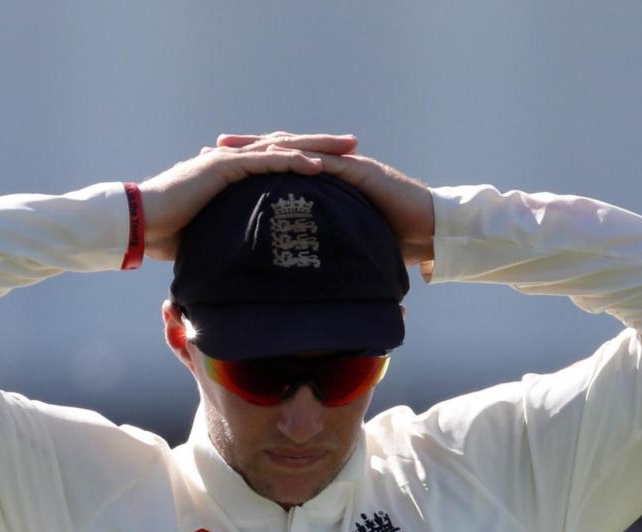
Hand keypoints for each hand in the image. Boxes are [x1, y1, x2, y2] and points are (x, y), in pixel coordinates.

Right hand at [140, 132, 358, 259]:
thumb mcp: (210, 235)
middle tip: (355, 144)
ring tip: (349, 149)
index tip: (339, 166)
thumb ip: (230, 236)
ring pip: (283, 148)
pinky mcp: (223, 166)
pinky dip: (294, 162)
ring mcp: (228, 160)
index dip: (308, 161)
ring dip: (317, 148)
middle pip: (287, 147)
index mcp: (232, 173)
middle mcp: (233, 160)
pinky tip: (319, 166)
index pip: (278, 162)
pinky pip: (266, 161)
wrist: (137, 222)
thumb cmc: (166, 234)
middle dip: (323, 145)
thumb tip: (245, 262)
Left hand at [217, 133, 434, 264]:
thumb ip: (319, 250)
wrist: (430, 231)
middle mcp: (331, 167)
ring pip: (298, 149)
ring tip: (234, 147)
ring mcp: (346, 166)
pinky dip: (300, 158)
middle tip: (211, 147)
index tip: (215, 168)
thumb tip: (291, 275)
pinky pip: (325, 162)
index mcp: (323, 182)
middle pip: (281, 150)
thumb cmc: (392, 242)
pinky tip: (274, 156)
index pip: (280, 167)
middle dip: (245, 148)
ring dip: (264, 146)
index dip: (247, 166)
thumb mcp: (343, 245)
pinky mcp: (361, 172)